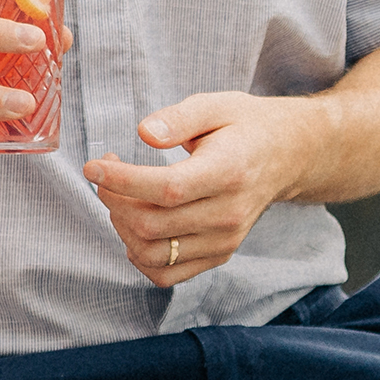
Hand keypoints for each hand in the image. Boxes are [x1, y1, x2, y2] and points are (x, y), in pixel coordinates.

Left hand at [85, 91, 332, 284]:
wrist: (286, 156)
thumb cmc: (245, 127)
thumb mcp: (215, 106)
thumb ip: (178, 118)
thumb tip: (145, 132)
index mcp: (229, 172)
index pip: (166, 189)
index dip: (121, 181)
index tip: (93, 166)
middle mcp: (228, 213)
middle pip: (151, 224)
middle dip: (113, 199)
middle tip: (106, 174)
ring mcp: (224, 240)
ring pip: (152, 253)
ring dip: (121, 227)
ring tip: (121, 197)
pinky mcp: (218, 254)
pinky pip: (166, 273)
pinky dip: (138, 254)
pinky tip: (134, 224)